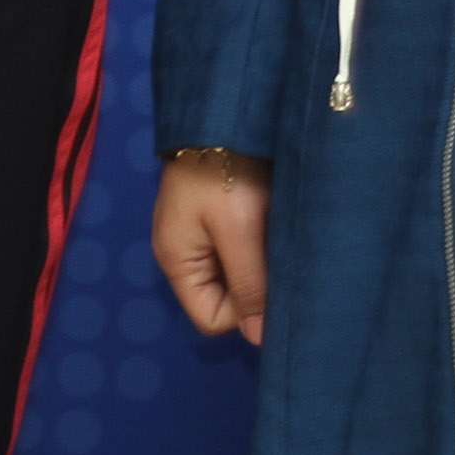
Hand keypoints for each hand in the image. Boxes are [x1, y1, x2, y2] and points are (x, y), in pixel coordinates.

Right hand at [152, 150, 272, 345]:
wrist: (224, 113)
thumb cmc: (226, 175)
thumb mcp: (238, 232)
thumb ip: (249, 286)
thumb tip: (259, 341)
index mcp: (178, 262)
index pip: (211, 319)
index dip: (243, 310)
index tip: (264, 278)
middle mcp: (185, 253)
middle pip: (224, 298)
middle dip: (254, 285)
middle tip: (276, 258)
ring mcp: (198, 233)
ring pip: (236, 274)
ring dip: (259, 263)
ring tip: (275, 239)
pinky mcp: (216, 215)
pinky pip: (239, 249)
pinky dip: (258, 244)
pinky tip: (271, 225)